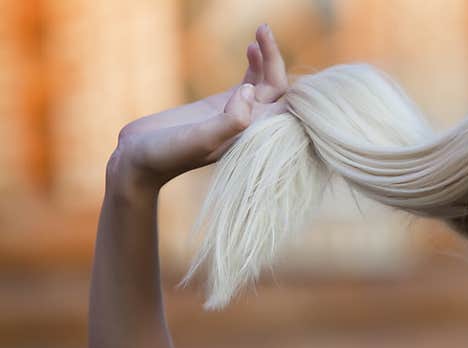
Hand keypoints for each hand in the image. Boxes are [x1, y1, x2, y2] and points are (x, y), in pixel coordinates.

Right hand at [109, 23, 289, 192]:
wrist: (140, 159)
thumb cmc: (169, 154)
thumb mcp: (201, 138)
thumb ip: (230, 120)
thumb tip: (250, 90)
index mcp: (254, 136)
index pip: (285, 105)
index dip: (283, 74)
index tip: (268, 45)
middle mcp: (250, 126)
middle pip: (278, 90)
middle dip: (275, 59)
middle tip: (262, 27)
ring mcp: (237, 115)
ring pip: (266, 84)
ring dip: (268, 58)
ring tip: (261, 29)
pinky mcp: (221, 106)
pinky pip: (249, 83)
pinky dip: (255, 64)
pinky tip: (251, 46)